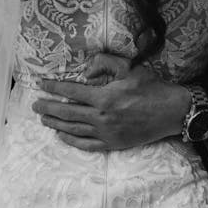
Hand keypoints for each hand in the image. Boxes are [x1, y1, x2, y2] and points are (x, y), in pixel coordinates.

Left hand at [32, 53, 191, 150]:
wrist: (172, 111)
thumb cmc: (151, 87)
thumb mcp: (129, 66)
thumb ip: (104, 63)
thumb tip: (84, 71)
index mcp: (104, 97)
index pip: (71, 91)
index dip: (54, 87)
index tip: (42, 85)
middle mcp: (102, 117)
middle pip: (67, 112)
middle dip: (48, 108)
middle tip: (35, 105)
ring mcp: (107, 133)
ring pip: (73, 130)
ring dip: (55, 124)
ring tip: (44, 118)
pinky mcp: (113, 144)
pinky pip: (86, 145)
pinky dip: (71, 140)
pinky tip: (62, 135)